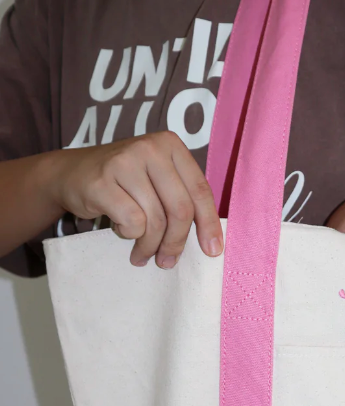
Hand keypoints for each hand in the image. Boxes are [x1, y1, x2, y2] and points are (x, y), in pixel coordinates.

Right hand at [51, 132, 221, 267]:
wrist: (70, 174)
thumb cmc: (123, 183)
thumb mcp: (157, 180)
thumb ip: (181, 199)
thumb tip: (211, 242)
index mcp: (170, 145)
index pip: (200, 190)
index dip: (209, 224)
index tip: (213, 251)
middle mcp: (150, 148)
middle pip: (180, 209)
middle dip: (176, 243)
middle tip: (166, 261)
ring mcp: (125, 162)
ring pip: (156, 221)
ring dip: (150, 246)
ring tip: (141, 253)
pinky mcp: (102, 182)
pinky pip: (132, 223)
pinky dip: (129, 235)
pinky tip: (120, 229)